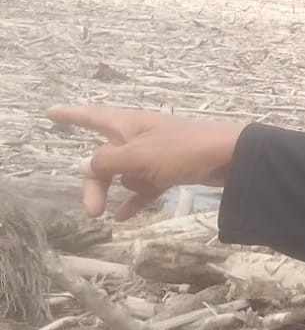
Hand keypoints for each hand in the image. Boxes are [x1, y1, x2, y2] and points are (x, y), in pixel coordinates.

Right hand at [48, 106, 247, 219]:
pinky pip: (145, 186)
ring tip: (111, 212)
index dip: (71, 115)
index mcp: (128, 124)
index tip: (51, 112)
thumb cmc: (182, 149)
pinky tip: (123, 217)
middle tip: (91, 210)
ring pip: (124, 173)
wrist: (230, 157)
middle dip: (94, 182)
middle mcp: (139, 136)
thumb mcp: (137, 155)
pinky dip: (135, 199)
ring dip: (117, 190)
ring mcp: (155, 154)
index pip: (92, 116)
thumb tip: (88, 167)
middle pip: (105, 157)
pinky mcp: (171, 170)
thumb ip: (107, 161)